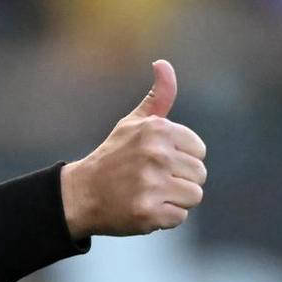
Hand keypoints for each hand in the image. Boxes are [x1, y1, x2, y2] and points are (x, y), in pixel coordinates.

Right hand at [60, 60, 206, 237]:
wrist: (81, 194)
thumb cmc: (113, 157)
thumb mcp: (132, 123)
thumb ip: (158, 97)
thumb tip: (163, 63)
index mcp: (157, 129)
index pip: (199, 151)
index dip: (181, 160)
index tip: (156, 162)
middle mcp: (155, 154)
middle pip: (200, 175)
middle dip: (179, 181)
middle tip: (150, 181)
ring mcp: (151, 184)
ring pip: (193, 197)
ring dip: (174, 200)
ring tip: (148, 194)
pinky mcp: (148, 212)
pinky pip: (179, 218)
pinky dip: (164, 218)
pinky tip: (143, 209)